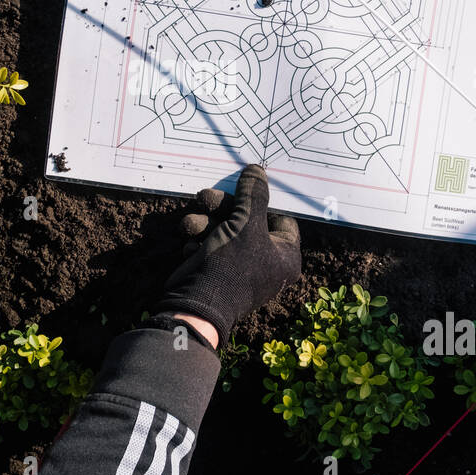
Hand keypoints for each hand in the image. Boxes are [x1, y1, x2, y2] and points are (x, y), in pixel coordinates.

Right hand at [154, 164, 300, 348]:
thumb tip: (257, 169)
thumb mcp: (246, 223)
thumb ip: (253, 194)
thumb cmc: (231, 264)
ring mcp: (243, 269)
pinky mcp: (219, 272)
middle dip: (223, 209)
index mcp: (285, 255)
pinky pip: (213, 248)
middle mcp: (268, 263)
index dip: (263, 203)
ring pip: (225, 232)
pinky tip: (190, 248)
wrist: (196, 305)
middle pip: (248, 221)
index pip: (282, 218)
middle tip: (205, 197)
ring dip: (205, 225)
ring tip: (190, 225)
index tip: (245, 188)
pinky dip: (200, 244)